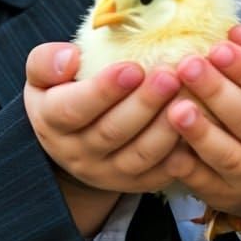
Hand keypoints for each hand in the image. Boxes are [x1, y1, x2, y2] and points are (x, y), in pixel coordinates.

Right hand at [23, 41, 183, 195]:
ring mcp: (108, 172)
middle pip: (112, 132)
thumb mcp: (42, 75)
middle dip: (144, 105)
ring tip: (188, 98)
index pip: (74, 109)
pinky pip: (161, 173)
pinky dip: (181, 153)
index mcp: (53, 121)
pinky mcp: (135, 183)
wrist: (72, 138)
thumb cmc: (62, 91)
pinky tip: (197, 127)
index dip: (103, 90)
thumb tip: (70, 57)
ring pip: (140, 156)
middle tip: (170, 76)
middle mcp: (78, 152)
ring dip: (166, 129)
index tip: (132, 68)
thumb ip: (46, 62)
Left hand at [163, 25, 240, 224]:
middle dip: (217, 92)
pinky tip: (168, 149)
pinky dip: (187, 168)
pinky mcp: (230, 196)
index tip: (219, 47)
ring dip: (201, 132)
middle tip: (188, 65)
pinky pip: (206, 184)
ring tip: (176, 107)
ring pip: (229, 156)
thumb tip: (237, 31)